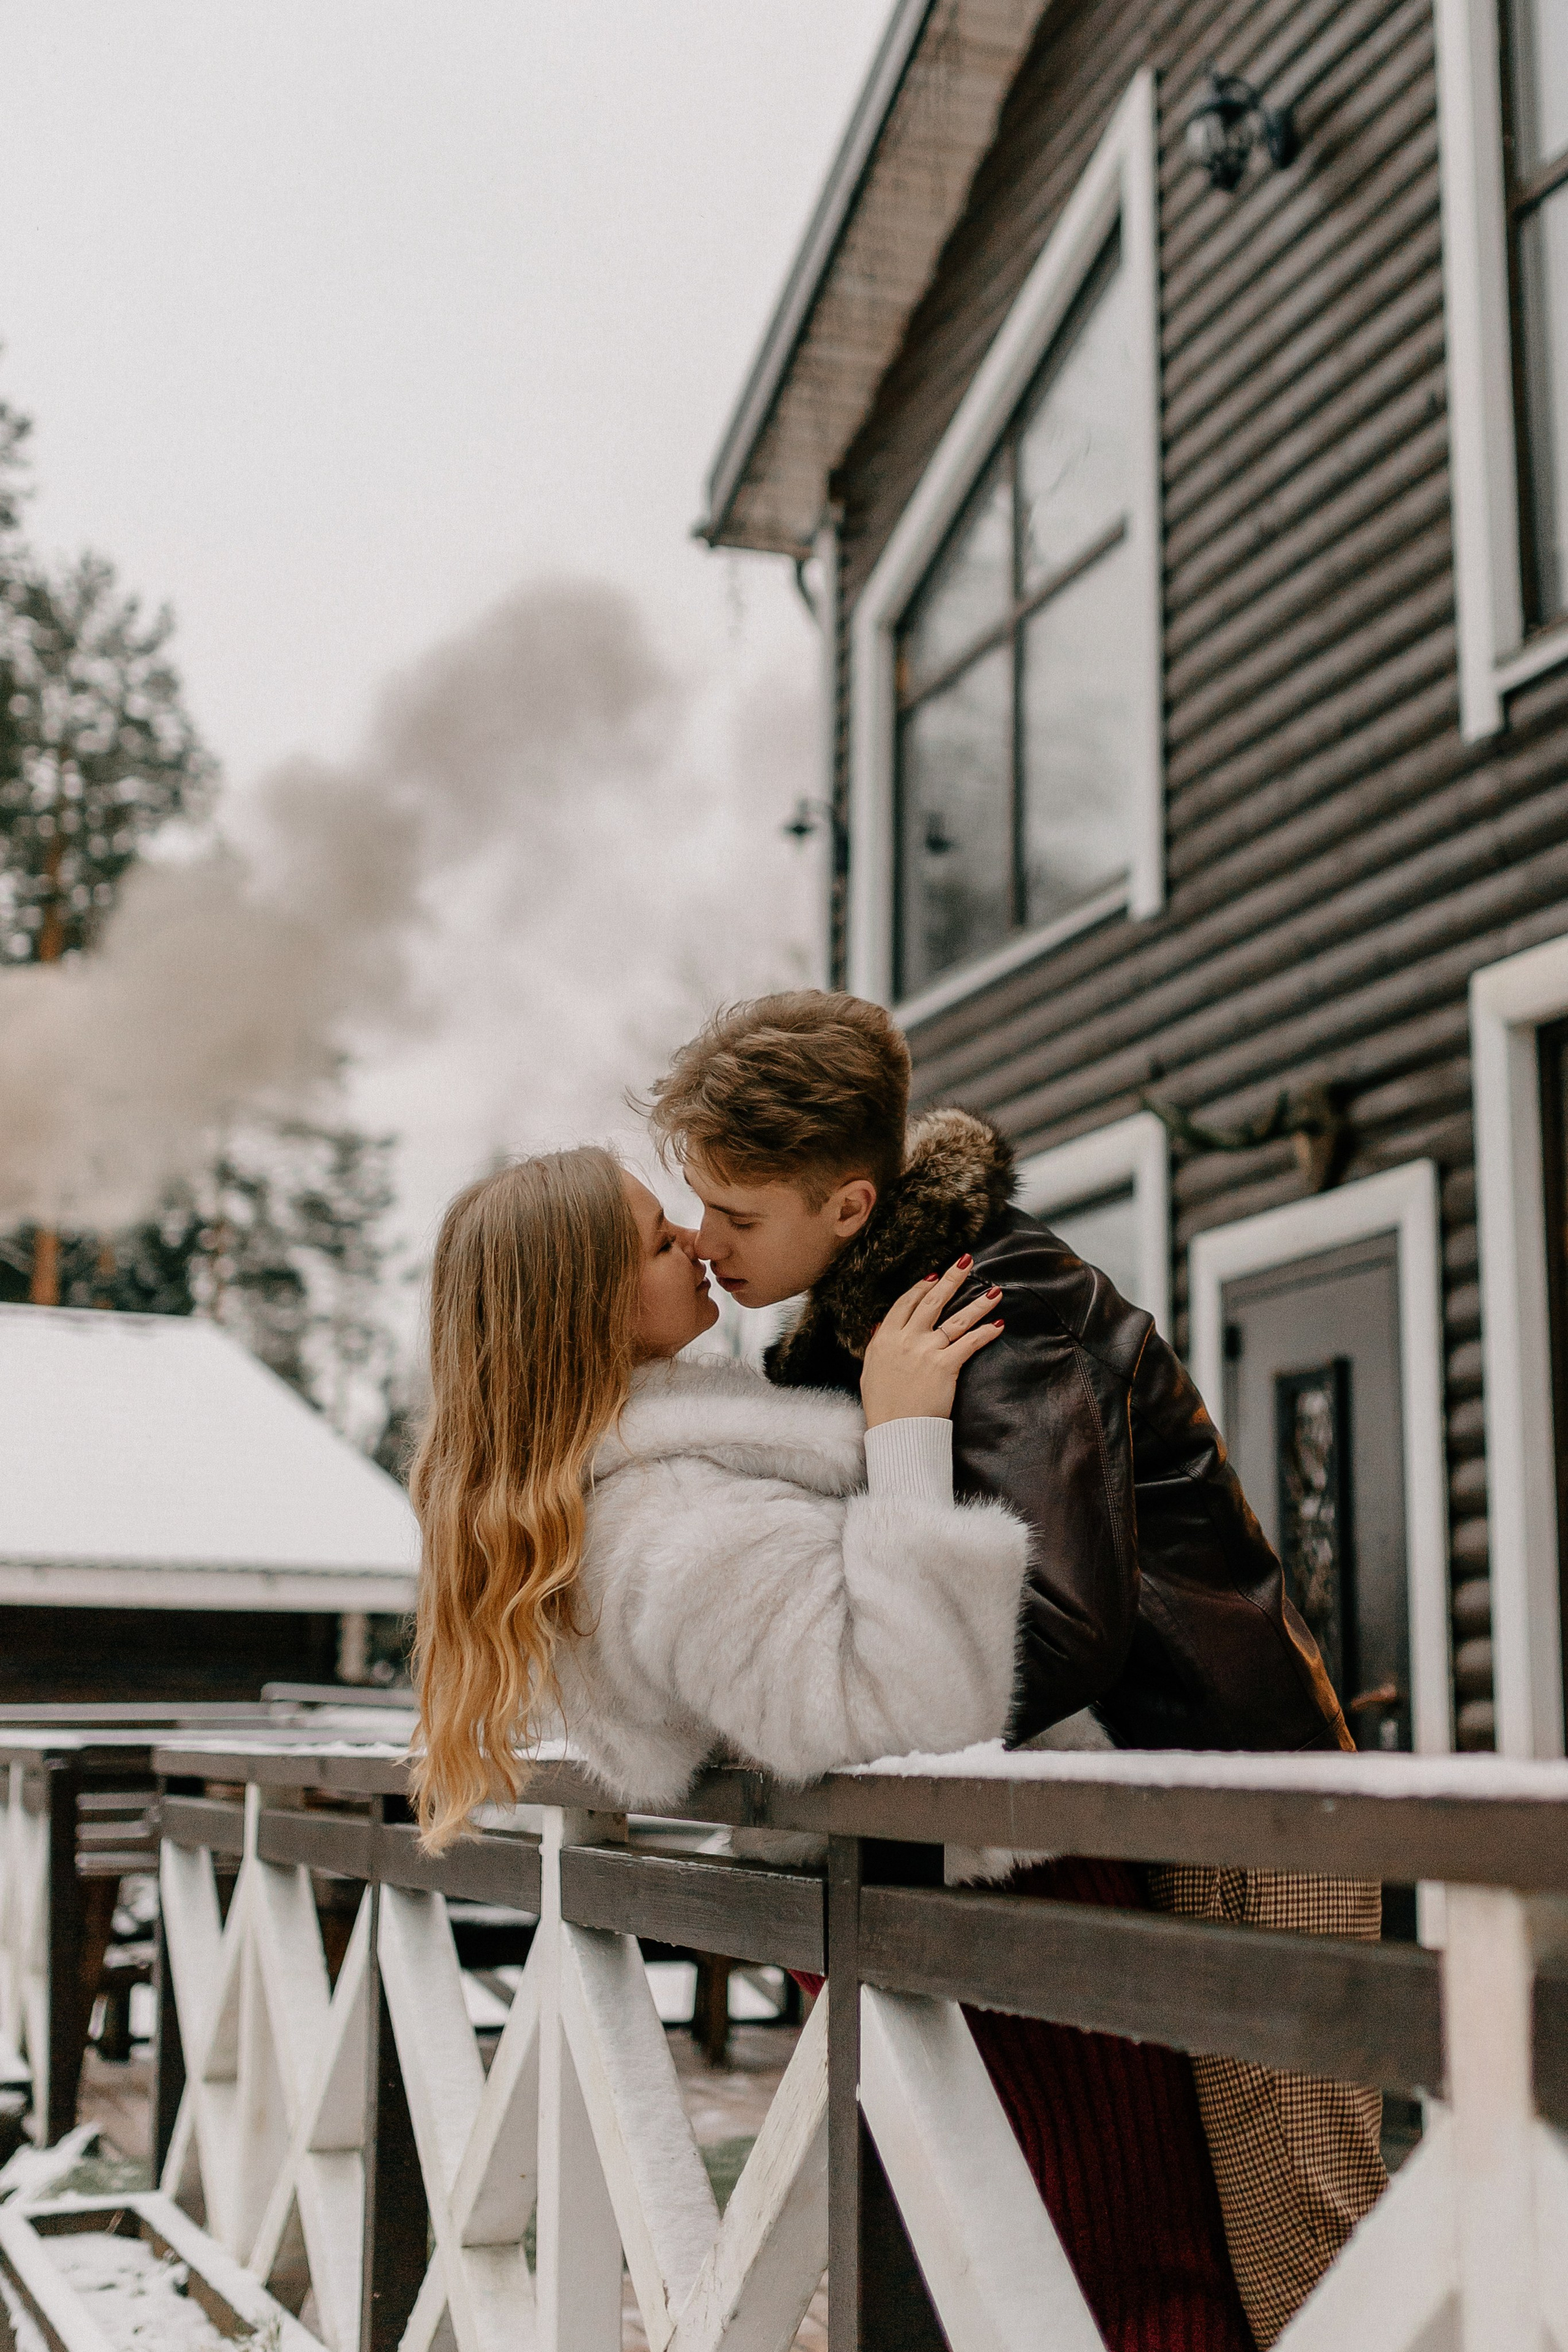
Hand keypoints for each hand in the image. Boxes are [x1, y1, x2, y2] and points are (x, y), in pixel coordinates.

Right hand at [860, 1257, 1002, 1429]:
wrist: (896, 1431)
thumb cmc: (882, 1406)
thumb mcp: (869, 1371)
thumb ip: (877, 1345)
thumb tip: (879, 1327)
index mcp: (885, 1338)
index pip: (905, 1303)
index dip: (921, 1287)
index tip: (934, 1276)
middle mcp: (906, 1339)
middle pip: (932, 1301)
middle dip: (951, 1279)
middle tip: (966, 1261)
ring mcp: (926, 1351)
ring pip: (956, 1319)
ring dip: (978, 1303)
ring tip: (994, 1291)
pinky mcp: (945, 1366)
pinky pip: (969, 1343)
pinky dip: (985, 1333)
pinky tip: (998, 1325)